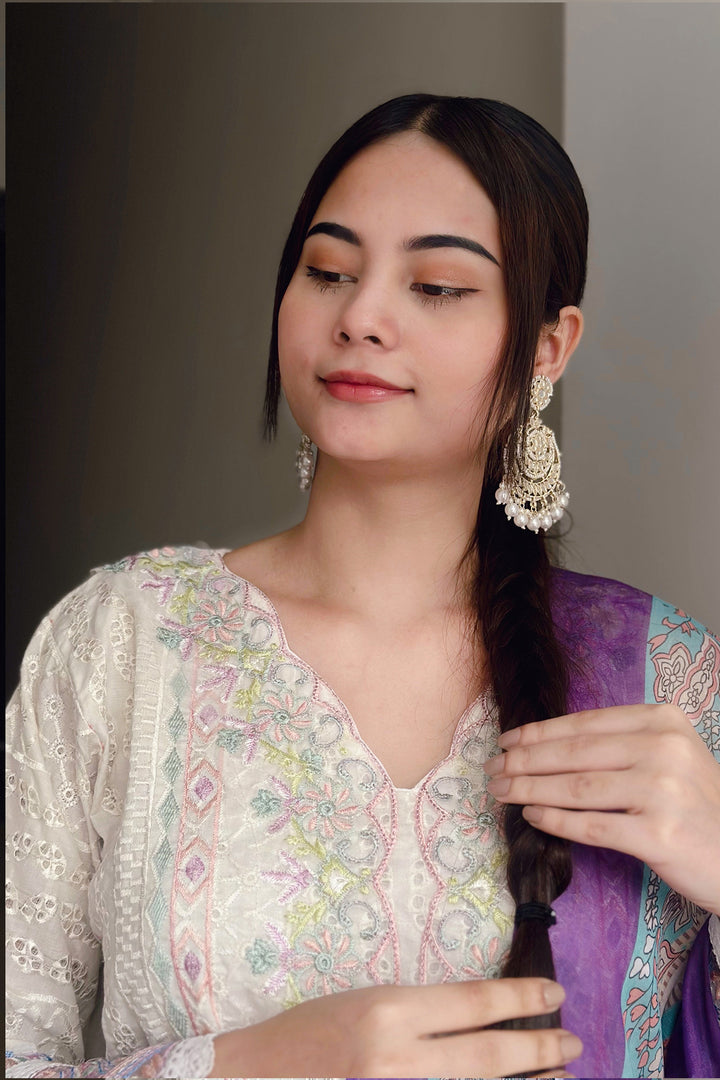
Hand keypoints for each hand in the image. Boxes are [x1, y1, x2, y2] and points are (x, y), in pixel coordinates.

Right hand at [210, 978, 581, 1077]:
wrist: (258, 1077)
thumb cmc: (310, 1033)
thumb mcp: (368, 1004)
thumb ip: (421, 1016)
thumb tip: (481, 1021)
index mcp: (390, 1013)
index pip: (473, 1004)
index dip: (521, 1000)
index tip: (554, 996)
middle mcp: (398, 1060)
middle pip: (488, 1057)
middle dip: (538, 1050)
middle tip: (573, 1043)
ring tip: (560, 1077)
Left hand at [485, 703, 719, 913]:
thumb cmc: (698, 804)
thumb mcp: (671, 755)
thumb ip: (622, 744)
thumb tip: (548, 746)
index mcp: (663, 720)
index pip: (585, 723)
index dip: (538, 732)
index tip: (506, 740)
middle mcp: (664, 749)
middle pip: (575, 753)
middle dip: (524, 761)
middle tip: (492, 768)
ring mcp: (663, 792)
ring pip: (577, 788)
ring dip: (529, 789)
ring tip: (502, 792)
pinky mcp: (660, 835)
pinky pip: (592, 826)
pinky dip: (556, 820)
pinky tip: (531, 816)